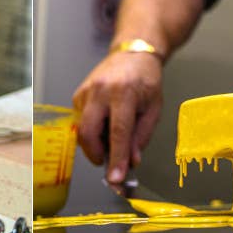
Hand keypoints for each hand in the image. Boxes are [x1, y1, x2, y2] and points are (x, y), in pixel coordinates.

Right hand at [72, 52, 163, 184]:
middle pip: (89, 132)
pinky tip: (105, 122)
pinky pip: (80, 121)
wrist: (133, 54)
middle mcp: (101, 90)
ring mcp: (87, 91)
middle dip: (96, 154)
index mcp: (125, 93)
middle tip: (108, 162)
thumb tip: (130, 162)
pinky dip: (91, 130)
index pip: (118, 132)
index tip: (115, 178)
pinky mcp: (78, 94)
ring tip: (112, 135)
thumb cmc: (146, 81)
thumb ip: (141, 137)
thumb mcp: (154, 109)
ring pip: (82, 129)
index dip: (116, 158)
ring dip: (95, 142)